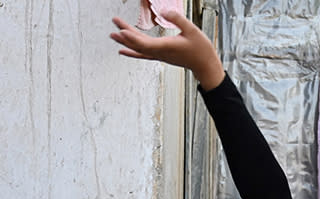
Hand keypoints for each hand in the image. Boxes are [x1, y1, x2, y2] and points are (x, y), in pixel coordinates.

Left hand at [110, 11, 224, 89]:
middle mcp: (160, 52)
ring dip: (125, 42)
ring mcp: (159, 55)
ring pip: (138, 49)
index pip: (143, 43)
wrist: (206, 66)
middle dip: (125, 32)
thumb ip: (178, 19)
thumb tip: (164, 11)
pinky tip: (123, 51)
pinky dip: (131, 52)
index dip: (131, 36)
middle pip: (137, 44)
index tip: (121, 28)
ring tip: (113, 34)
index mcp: (166, 46)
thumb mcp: (192, 30)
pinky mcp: (161, 56)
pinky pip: (143, 55)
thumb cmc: (201, 50)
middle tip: (115, 21)